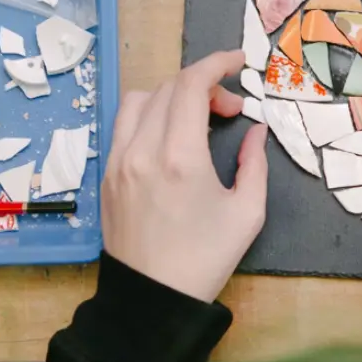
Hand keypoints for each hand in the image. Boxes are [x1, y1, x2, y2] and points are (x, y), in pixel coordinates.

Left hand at [102, 50, 267, 301]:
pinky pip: (123, 126)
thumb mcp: (247, 212)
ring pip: (139, 100)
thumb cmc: (205, 259)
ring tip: (195, 121)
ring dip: (171, 96)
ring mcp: (118, 162)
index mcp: (180, 157)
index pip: (192, 85)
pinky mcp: (106, 175)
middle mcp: (142, 150)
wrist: (153, 299)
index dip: (217, 64)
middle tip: (230, 110)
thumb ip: (255, 163)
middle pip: (168, 87)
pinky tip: (169, 139)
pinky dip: (149, 116)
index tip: (238, 63)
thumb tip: (255, 131)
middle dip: (203, 85)